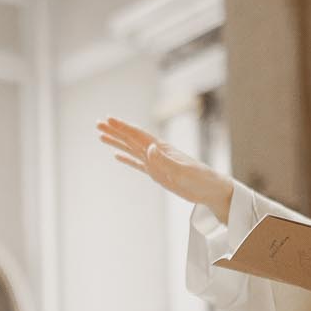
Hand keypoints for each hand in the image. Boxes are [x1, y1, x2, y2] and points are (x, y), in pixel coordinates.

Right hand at [97, 118, 233, 219]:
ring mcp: (156, 163)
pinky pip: (138, 164)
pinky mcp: (158, 174)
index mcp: (161, 149)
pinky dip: (126, 159)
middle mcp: (157, 153)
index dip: (123, 127)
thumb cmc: (201, 180)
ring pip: (131, 149)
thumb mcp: (183, 171)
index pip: (138, 135)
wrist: (212, 190)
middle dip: (115, 131)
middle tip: (97, 124)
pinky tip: (117, 157)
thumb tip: (148, 148)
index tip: (108, 120)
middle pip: (131, 139)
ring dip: (117, 142)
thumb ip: (165, 160)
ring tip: (101, 136)